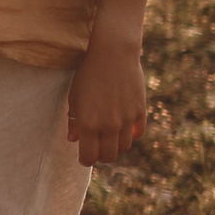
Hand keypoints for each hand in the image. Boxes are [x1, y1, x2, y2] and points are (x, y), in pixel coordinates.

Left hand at [67, 29, 147, 165]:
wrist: (113, 54)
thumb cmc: (89, 74)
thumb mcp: (75, 97)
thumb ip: (74, 121)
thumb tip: (74, 139)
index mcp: (89, 124)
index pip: (89, 156)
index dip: (85, 159)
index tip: (84, 156)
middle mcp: (109, 125)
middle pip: (109, 156)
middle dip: (101, 155)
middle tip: (97, 148)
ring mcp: (127, 120)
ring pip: (124, 147)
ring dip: (116, 145)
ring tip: (109, 137)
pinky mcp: (140, 111)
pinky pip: (138, 133)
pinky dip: (131, 135)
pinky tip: (124, 128)